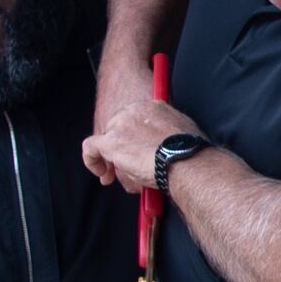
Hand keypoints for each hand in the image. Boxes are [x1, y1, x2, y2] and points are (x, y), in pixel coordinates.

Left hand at [83, 96, 199, 192]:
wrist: (185, 161)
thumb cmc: (190, 151)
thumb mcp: (183, 131)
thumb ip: (168, 133)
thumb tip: (164, 147)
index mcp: (152, 106)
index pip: (134, 119)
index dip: (134, 136)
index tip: (139, 149)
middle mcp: (133, 111)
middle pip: (118, 129)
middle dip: (123, 147)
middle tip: (130, 164)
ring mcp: (120, 126)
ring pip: (108, 140)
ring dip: (113, 158)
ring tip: (124, 175)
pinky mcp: (110, 143)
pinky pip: (90, 148)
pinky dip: (92, 160)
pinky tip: (102, 173)